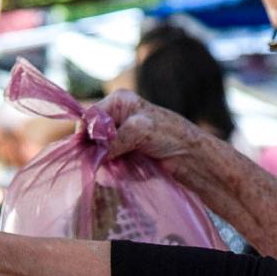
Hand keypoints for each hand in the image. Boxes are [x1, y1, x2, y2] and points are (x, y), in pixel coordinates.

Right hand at [92, 90, 211, 173]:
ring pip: (99, 155)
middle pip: (91, 137)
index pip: (89, 116)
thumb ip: (113, 139)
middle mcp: (117, 118)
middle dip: (98, 152)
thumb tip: (94, 156)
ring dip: (109, 165)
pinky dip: (117, 172)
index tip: (89, 150)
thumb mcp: (138, 130)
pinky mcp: (125, 155)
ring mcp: (120, 138)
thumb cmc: (170, 135)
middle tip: (111, 162)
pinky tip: (129, 172)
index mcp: (118, 102)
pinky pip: (110, 166)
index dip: (85, 133)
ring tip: (124, 168)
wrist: (191, 157)